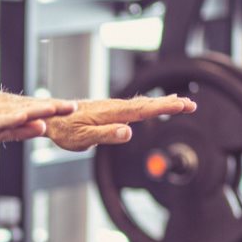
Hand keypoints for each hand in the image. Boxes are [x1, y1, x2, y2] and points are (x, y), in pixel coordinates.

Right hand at [0, 99, 76, 151]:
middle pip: (25, 109)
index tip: (73, 110)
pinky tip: (21, 116)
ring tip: (54, 109)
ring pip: (11, 113)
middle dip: (50, 108)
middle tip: (74, 107)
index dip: (52, 111)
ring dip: (33, 110)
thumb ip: (14, 131)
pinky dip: (6, 118)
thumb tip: (41, 127)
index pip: (30, 114)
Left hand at [45, 94, 195, 151]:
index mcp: (112, 113)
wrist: (49, 118)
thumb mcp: (83, 138)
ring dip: (161, 103)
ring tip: (181, 103)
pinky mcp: (107, 110)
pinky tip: (153, 106)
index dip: (165, 108)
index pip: (144, 110)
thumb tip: (129, 132)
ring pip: (141, 104)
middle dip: (170, 104)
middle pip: (147, 105)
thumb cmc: (64, 131)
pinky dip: (148, 105)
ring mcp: (111, 107)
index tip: (185, 105)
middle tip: (192, 104)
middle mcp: (114, 107)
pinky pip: (133, 106)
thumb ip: (106, 135)